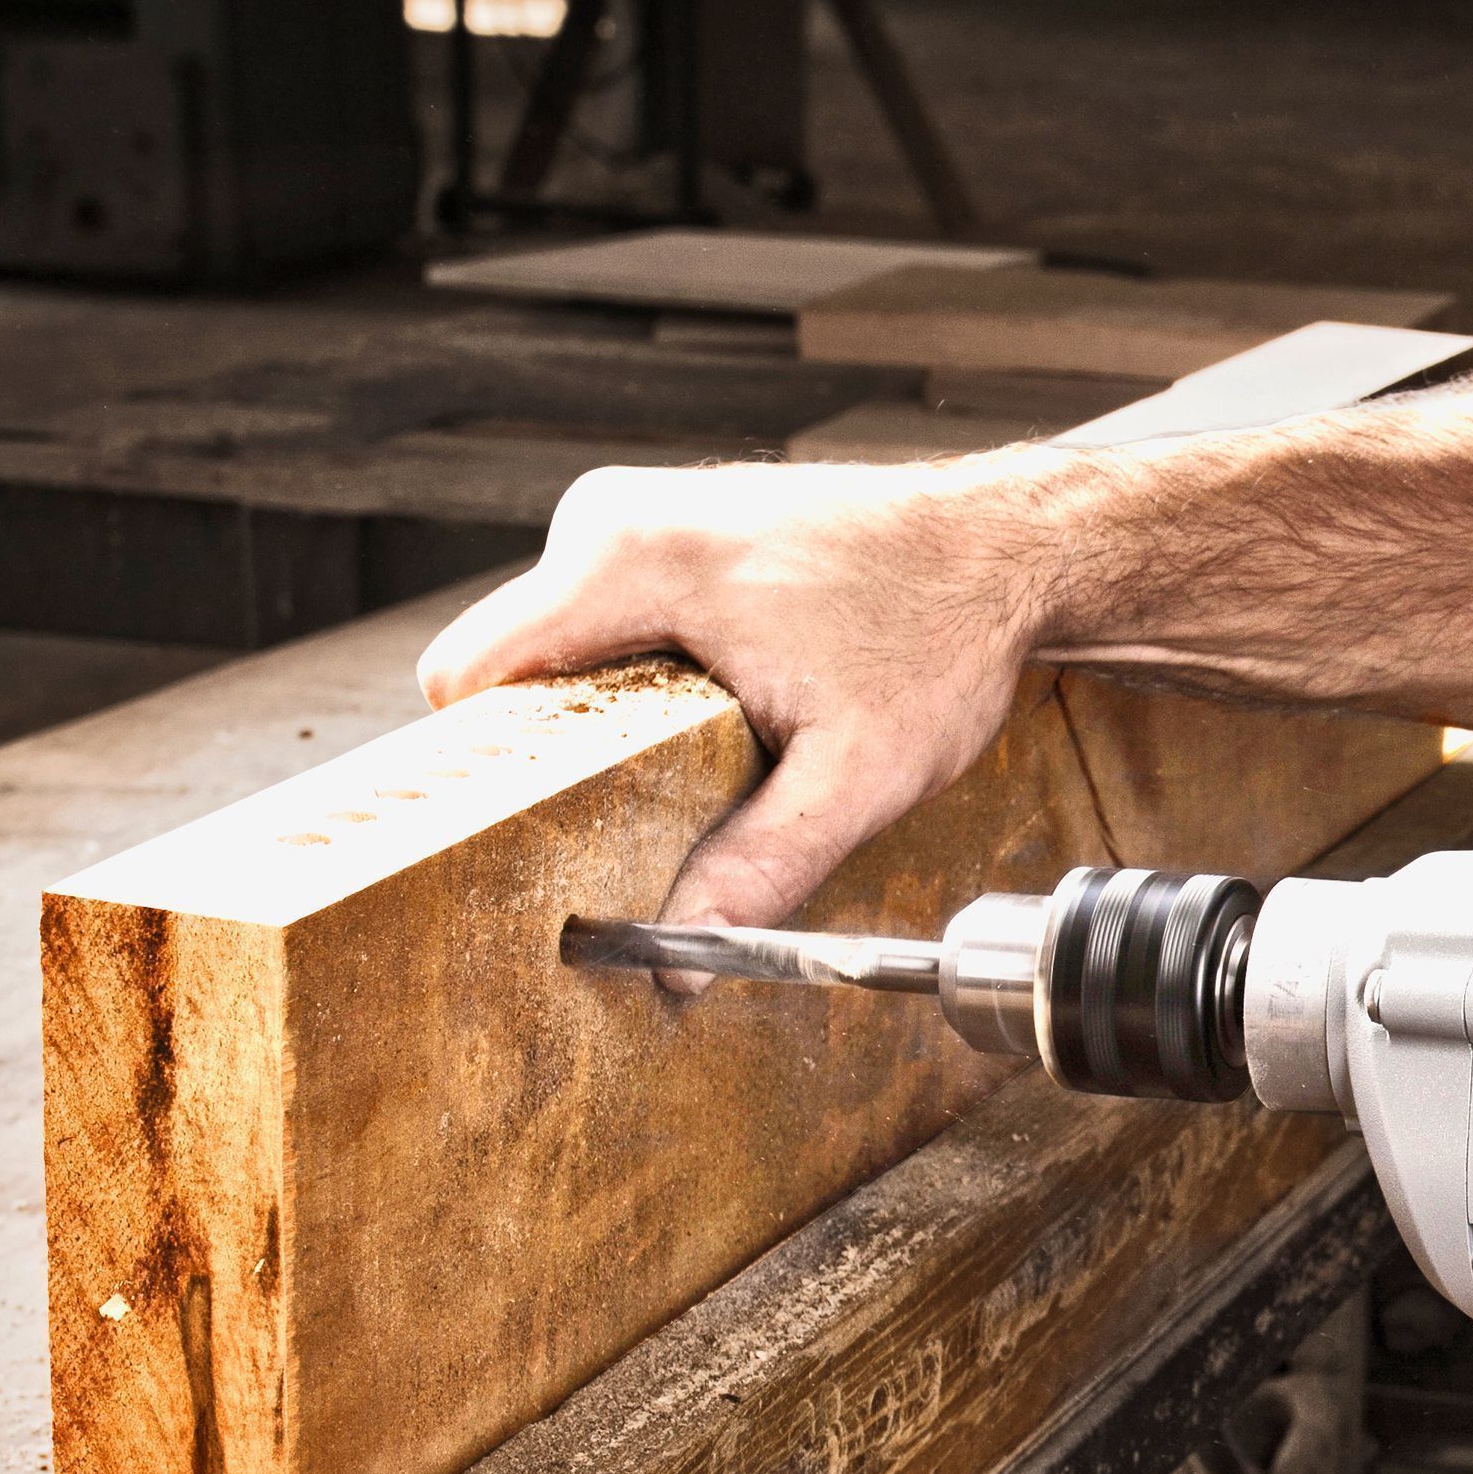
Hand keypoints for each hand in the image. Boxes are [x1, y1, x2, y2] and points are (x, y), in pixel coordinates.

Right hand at [418, 455, 1045, 957]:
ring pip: (555, 650)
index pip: (468, 679)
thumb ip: (761, 867)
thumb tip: (683, 959)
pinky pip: (600, 622)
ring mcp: (635, 515)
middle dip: (555, 753)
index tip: (545, 833)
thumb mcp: (855, 775)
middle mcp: (610, 519)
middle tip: (636, 822)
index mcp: (627, 560)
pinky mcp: (665, 528)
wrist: (1004, 550)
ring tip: (694, 765)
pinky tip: (708, 720)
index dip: (491, 769)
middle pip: (508, 670)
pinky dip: (634, 680)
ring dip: (601, 719)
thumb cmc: (940, 638)